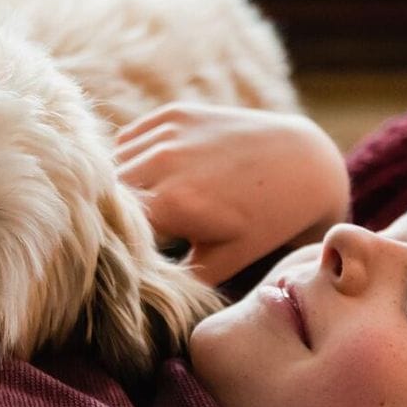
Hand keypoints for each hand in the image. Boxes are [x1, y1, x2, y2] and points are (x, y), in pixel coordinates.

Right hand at [116, 103, 349, 287]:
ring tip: (141, 207)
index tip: (117, 258)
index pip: (110, 229)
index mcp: (172, 204)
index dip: (109, 245)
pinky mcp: (172, 114)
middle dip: (109, 216)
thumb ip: (175, 279)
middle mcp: (162, 162)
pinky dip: (131, 160)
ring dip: (118, 187)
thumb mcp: (224, 261)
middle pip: (105, 195)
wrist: (302, 164)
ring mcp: (167, 132)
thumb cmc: (266, 222)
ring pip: (112, 165)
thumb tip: (137, 291)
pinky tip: (154, 177)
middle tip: (125, 234)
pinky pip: (129, 140)